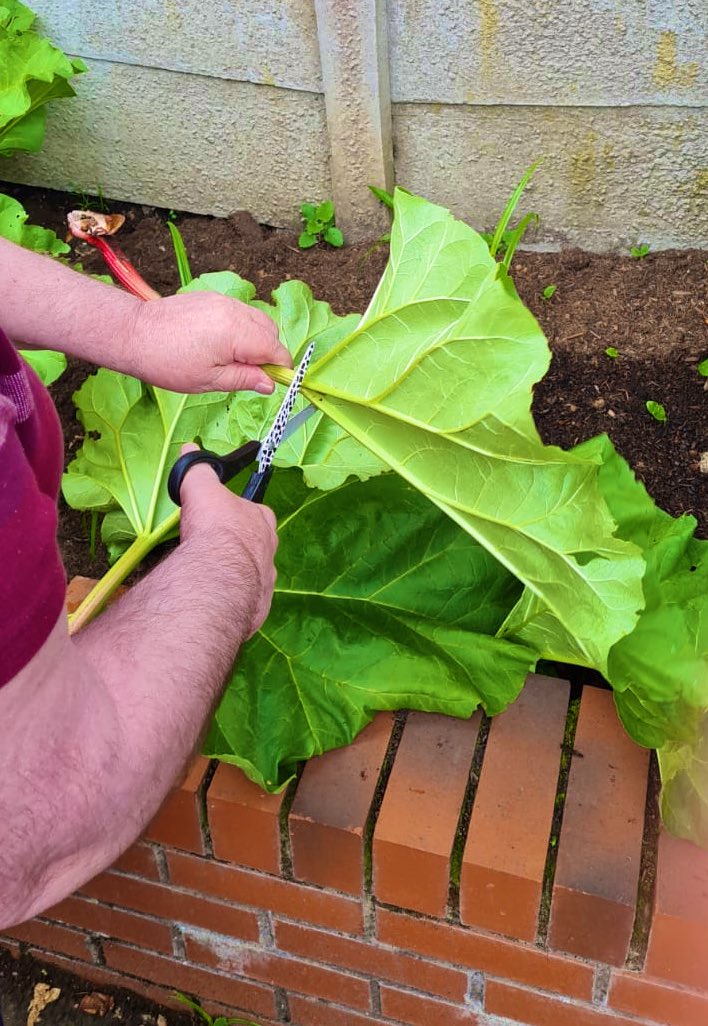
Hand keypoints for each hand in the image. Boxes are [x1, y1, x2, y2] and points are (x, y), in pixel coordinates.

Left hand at [129, 291, 291, 393]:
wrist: (135, 334)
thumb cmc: (168, 361)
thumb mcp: (210, 381)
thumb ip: (245, 380)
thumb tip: (270, 384)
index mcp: (237, 333)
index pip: (276, 349)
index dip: (279, 368)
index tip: (271, 382)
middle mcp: (234, 311)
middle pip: (270, 331)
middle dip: (268, 353)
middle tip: (248, 373)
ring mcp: (223, 301)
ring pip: (256, 320)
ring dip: (255, 340)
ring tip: (232, 359)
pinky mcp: (212, 298)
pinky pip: (239, 312)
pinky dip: (241, 328)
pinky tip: (221, 344)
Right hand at [178, 444, 277, 638]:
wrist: (219, 578)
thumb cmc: (216, 529)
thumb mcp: (203, 489)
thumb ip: (198, 470)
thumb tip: (189, 449)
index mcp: (262, 522)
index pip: (257, 512)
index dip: (240, 512)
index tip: (222, 516)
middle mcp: (269, 553)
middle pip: (256, 547)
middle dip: (238, 547)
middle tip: (215, 549)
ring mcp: (264, 584)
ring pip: (251, 577)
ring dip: (235, 576)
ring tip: (211, 577)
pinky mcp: (255, 610)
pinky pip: (243, 603)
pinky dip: (231, 601)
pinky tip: (215, 600)